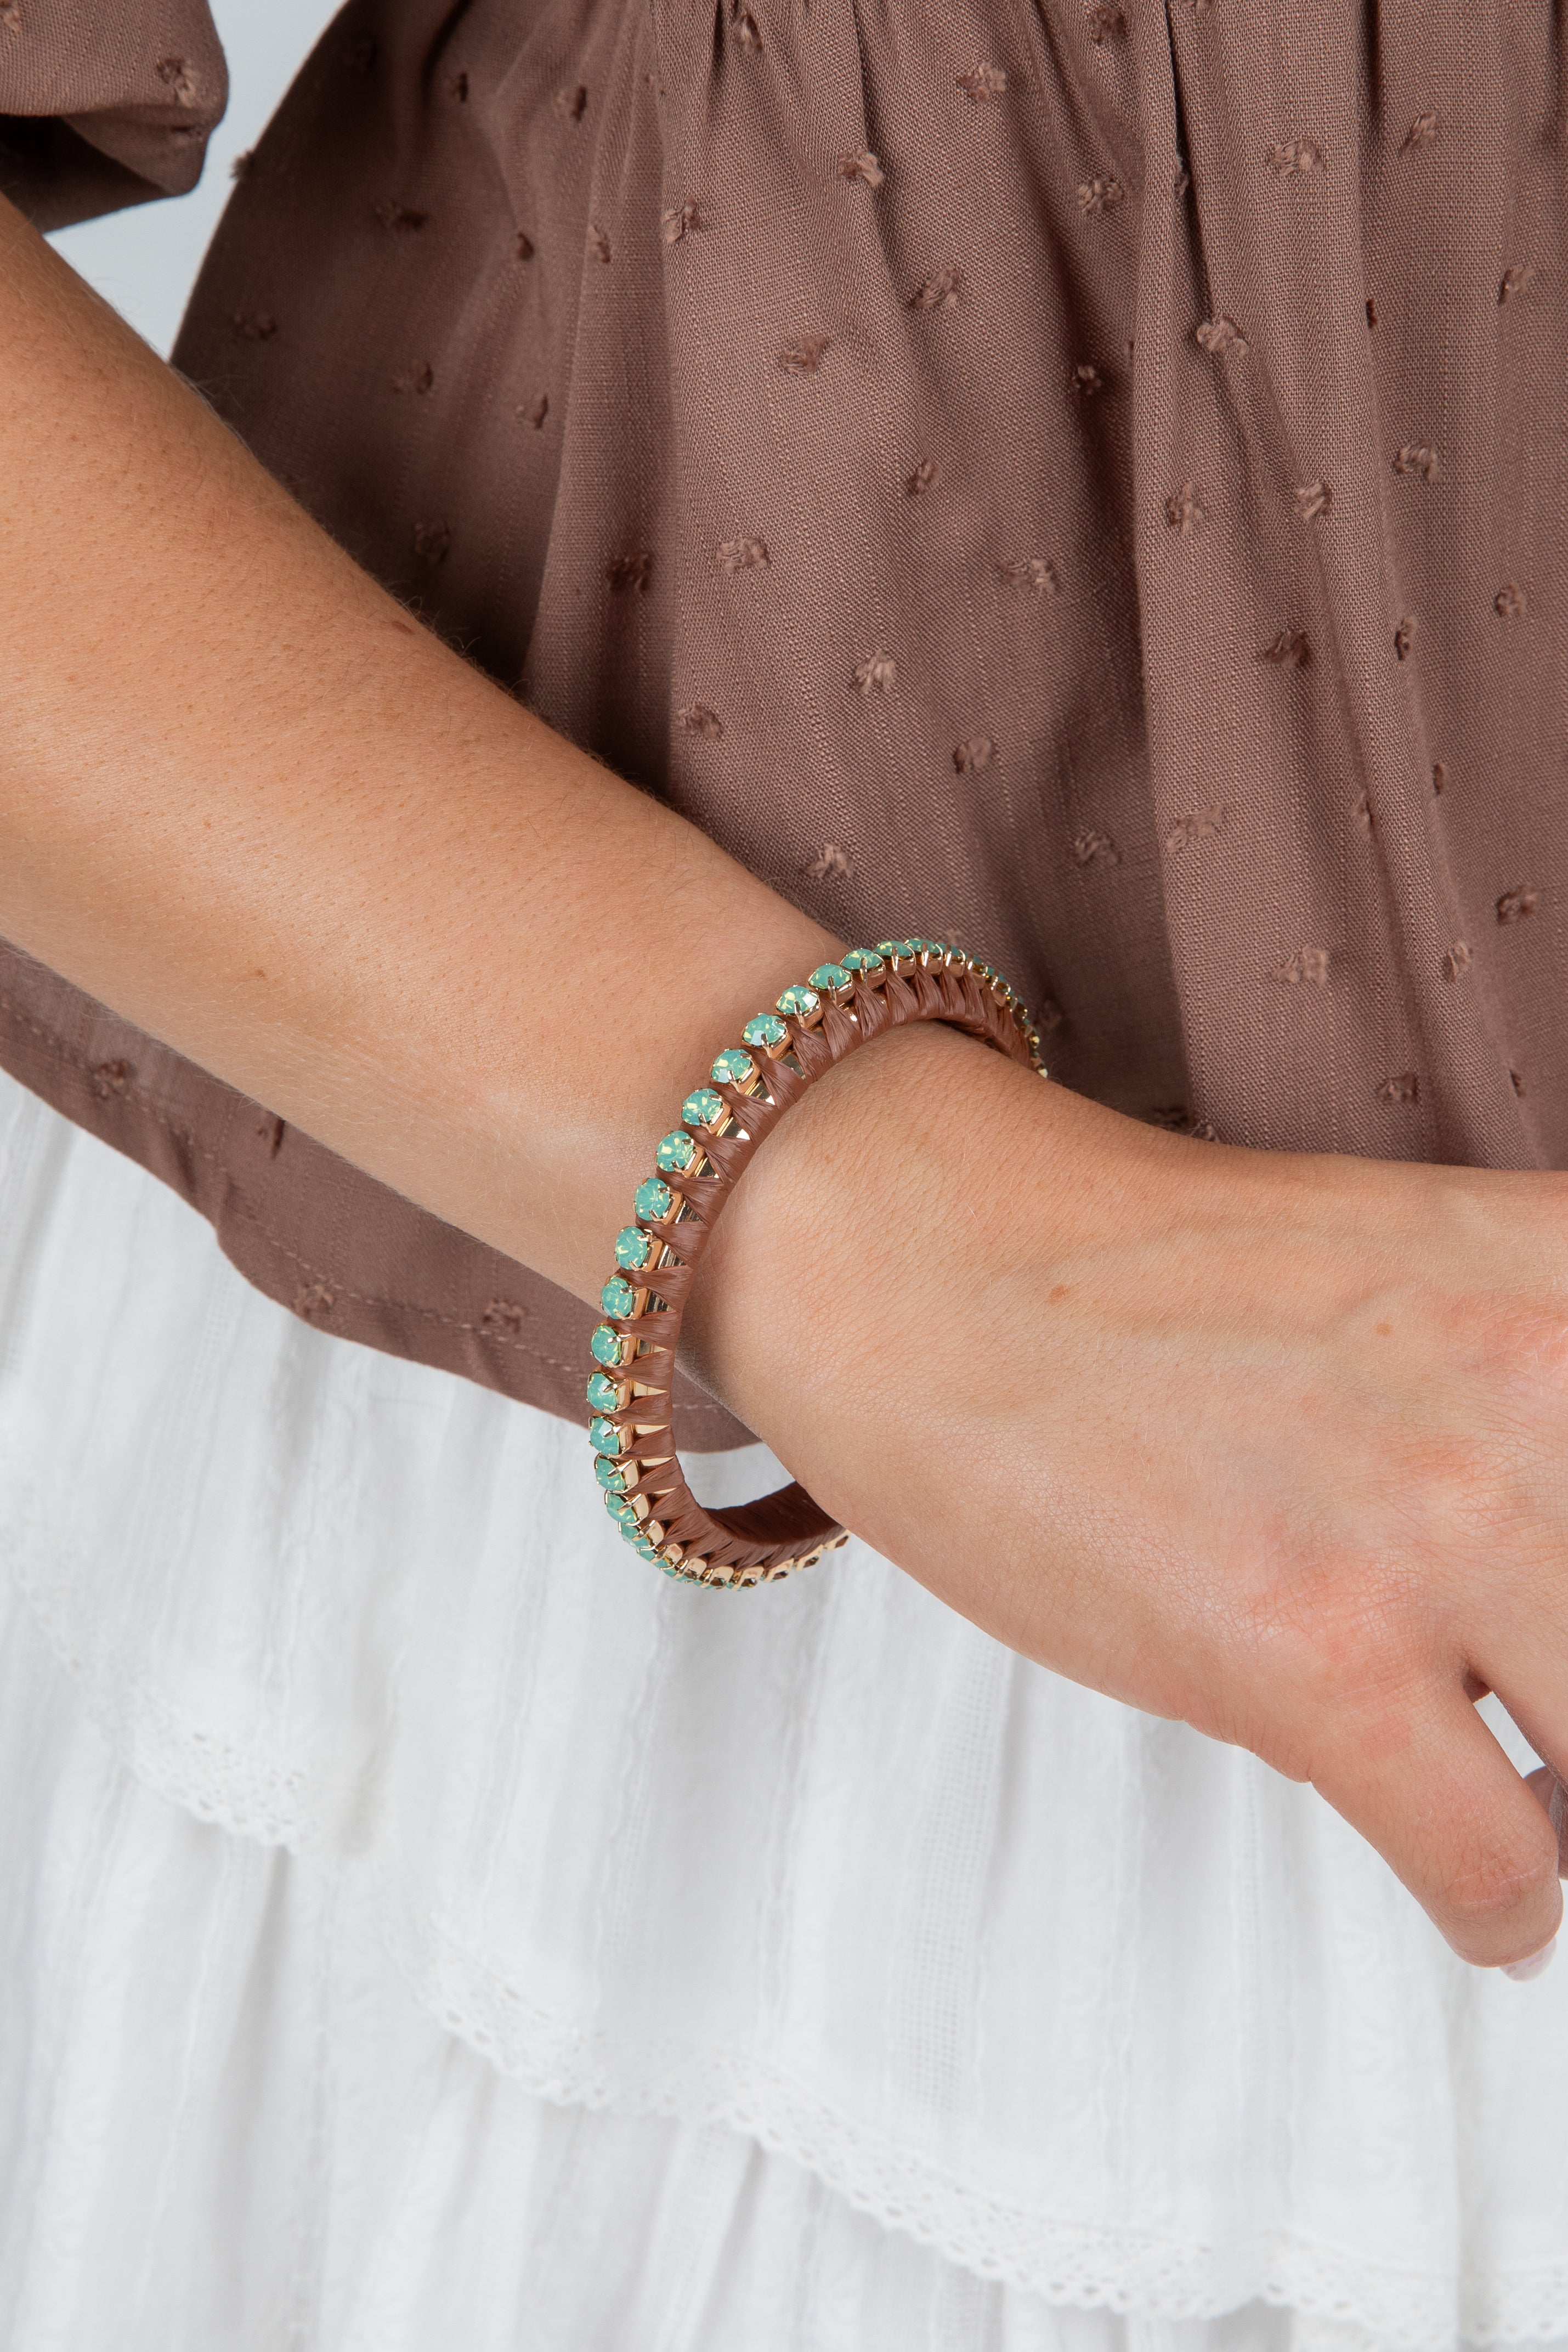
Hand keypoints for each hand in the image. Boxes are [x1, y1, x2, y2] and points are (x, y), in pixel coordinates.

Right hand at [689, 1021, 1567, 1968]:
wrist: (920, 1257)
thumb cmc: (1139, 1274)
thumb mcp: (1430, 1272)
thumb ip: (1551, 1395)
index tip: (1565, 1640)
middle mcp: (1543, 1388)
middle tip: (1545, 1716)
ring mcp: (1433, 1524)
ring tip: (1527, 1800)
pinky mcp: (1309, 1657)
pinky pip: (1507, 1872)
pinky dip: (1504, 1907)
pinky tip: (1468, 1877)